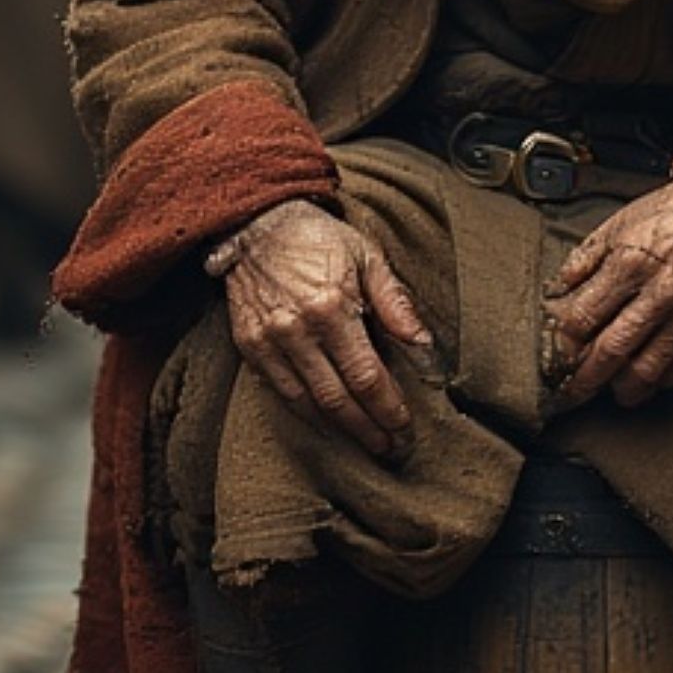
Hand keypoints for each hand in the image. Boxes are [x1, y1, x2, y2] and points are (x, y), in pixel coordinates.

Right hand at [210, 200, 432, 457]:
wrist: (256, 223)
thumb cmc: (319, 239)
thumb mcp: (368, 258)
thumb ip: (396, 303)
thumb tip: (424, 344)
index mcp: (331, 307)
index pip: (366, 375)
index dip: (387, 408)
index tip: (405, 429)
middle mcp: (297, 330)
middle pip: (338, 399)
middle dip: (369, 429)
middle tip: (392, 449)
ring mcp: (269, 340)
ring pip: (308, 403)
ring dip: (340, 430)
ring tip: (366, 445)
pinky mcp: (249, 345)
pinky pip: (281, 392)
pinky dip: (306, 414)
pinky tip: (328, 425)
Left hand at [547, 175, 672, 408]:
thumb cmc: (670, 214)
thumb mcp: (617, 224)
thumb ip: (584, 260)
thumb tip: (559, 292)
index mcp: (630, 263)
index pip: (584, 319)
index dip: (566, 343)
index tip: (561, 354)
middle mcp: (661, 291)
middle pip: (612, 351)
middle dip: (586, 379)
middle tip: (574, 392)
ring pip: (649, 370)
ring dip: (624, 389)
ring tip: (611, 391)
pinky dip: (660, 382)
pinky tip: (647, 379)